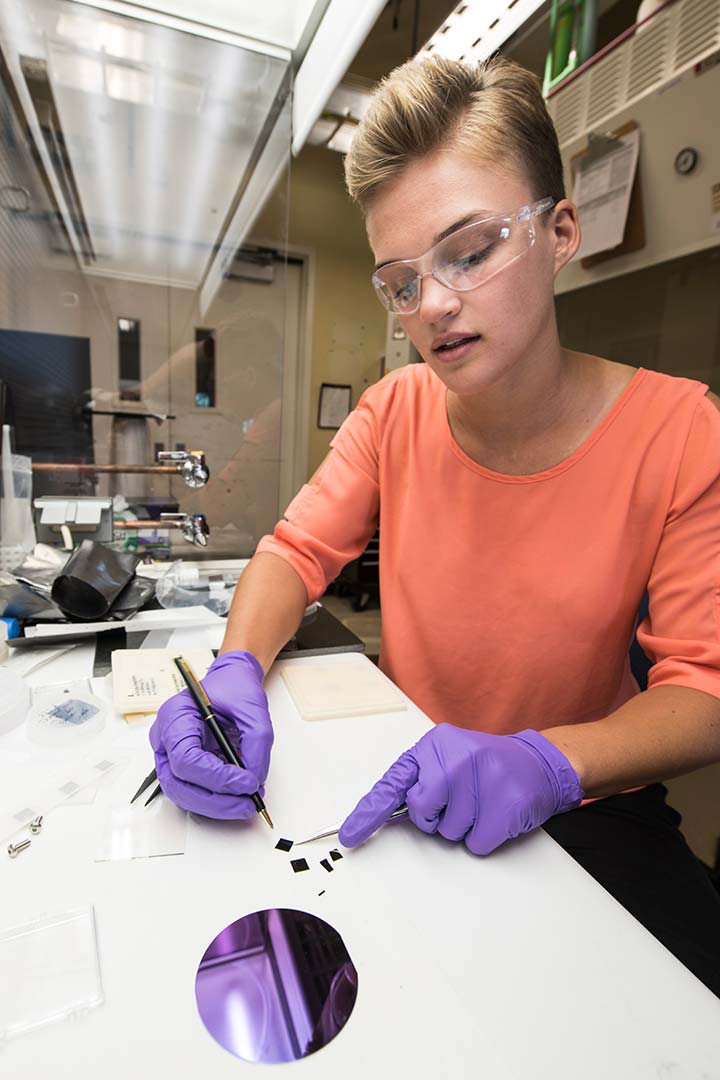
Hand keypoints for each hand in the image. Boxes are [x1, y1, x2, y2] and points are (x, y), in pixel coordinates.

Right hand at [149, 650, 272, 818]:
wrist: (230, 682)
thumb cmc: (233, 687)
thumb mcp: (252, 707)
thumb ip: (256, 742)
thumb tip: (255, 777)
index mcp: (175, 715)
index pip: (185, 758)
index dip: (216, 777)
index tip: (246, 782)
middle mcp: (166, 738)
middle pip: (178, 784)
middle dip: (215, 801)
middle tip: (247, 803)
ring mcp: (171, 755)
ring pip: (183, 794)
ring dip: (216, 805)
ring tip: (247, 801)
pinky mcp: (184, 767)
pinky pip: (194, 791)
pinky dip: (217, 799)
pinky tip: (238, 796)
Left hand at [338, 724, 583, 854]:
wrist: (536, 762)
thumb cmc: (483, 767)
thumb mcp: (447, 760)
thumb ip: (419, 781)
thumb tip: (385, 815)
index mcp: (434, 744)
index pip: (394, 782)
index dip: (369, 812)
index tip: (350, 836)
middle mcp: (456, 755)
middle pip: (422, 812)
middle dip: (435, 818)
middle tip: (457, 803)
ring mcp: (484, 775)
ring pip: (450, 832)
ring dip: (463, 828)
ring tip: (482, 803)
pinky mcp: (508, 800)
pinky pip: (477, 843)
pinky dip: (484, 838)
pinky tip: (496, 815)